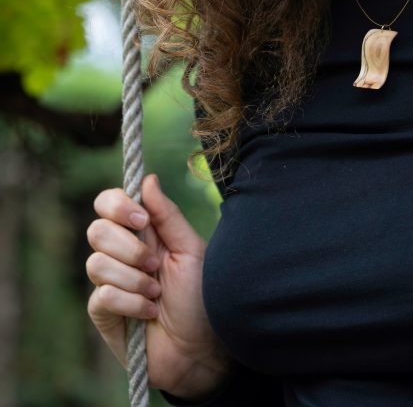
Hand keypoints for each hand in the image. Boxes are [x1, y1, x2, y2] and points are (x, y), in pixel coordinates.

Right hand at [86, 173, 230, 399]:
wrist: (200, 347)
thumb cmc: (202, 295)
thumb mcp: (190, 249)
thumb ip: (168, 215)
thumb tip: (148, 179)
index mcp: (141, 232)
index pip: (107, 203)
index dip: (116, 205)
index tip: (141, 219)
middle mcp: (120, 253)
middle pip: (96, 230)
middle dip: (129, 248)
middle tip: (155, 264)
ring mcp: (109, 282)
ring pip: (96, 263)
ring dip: (134, 279)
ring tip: (156, 292)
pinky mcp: (103, 312)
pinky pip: (103, 296)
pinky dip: (131, 303)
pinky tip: (149, 312)